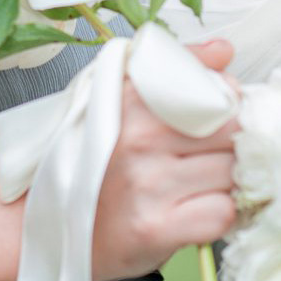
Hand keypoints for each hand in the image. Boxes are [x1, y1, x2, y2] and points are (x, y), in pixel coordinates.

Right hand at [92, 39, 237, 280]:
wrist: (47, 228)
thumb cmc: (93, 161)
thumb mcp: (121, 99)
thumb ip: (176, 68)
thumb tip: (224, 50)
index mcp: (132, 98)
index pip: (217, 92)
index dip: (230, 107)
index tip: (219, 119)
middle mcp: (138, 137)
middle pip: (232, 133)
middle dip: (233, 145)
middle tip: (212, 156)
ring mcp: (146, 185)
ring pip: (231, 173)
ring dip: (226, 182)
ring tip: (201, 184)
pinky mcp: (154, 229)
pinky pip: (221, 214)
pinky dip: (219, 215)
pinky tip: (196, 211)